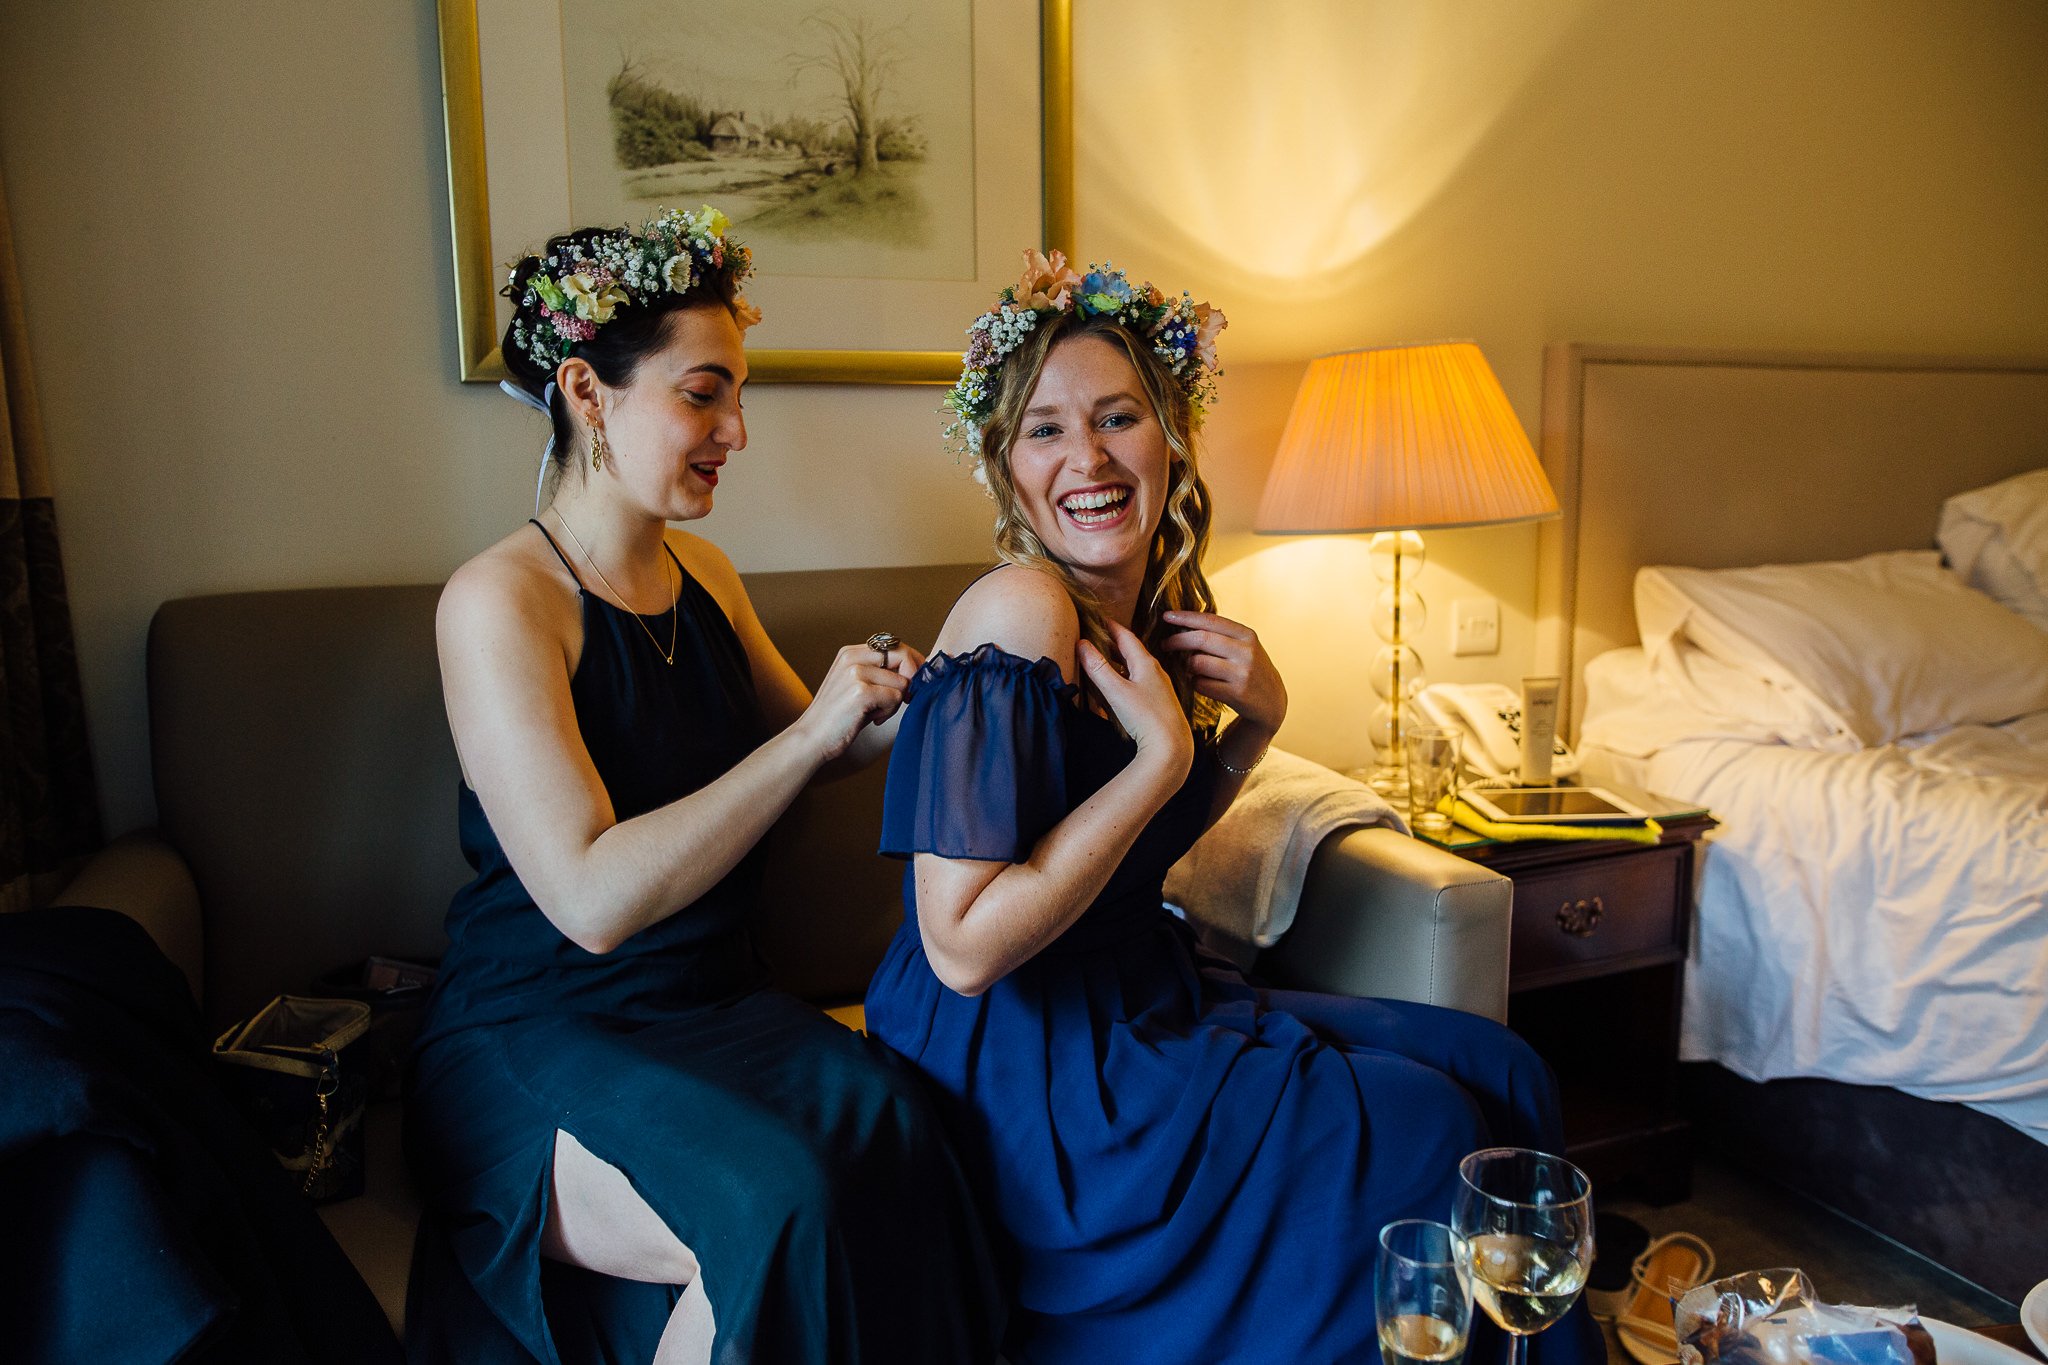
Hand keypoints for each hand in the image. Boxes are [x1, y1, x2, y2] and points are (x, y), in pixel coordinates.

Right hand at [797, 641, 923, 762]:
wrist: (812, 738)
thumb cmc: (839, 716)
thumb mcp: (857, 685)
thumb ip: (881, 672)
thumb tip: (916, 669)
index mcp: (851, 652)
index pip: (894, 645)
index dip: (912, 662)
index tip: (916, 680)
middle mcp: (852, 657)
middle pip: (903, 656)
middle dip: (911, 679)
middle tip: (903, 699)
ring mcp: (855, 673)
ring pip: (903, 682)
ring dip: (894, 702)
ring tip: (875, 712)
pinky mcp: (860, 691)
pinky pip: (896, 698)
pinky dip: (888, 712)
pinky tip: (871, 718)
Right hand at [1080, 620, 1193, 781]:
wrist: (1172, 747)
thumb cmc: (1145, 717)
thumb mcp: (1116, 691)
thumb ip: (1098, 668)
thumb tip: (1082, 644)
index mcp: (1146, 663)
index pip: (1126, 637)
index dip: (1111, 627)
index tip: (1099, 619)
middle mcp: (1155, 672)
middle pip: (1131, 652)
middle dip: (1113, 644)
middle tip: (1096, 638)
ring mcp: (1159, 688)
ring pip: (1135, 668)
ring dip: (1118, 663)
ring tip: (1102, 662)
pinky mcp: (1159, 703)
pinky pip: (1139, 683)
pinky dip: (1125, 679)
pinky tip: (1118, 689)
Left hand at [1157, 610, 1287, 733]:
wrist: (1272, 701)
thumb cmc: (1250, 669)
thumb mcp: (1244, 646)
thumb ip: (1221, 635)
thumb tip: (1182, 624)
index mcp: (1246, 635)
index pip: (1210, 620)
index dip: (1185, 617)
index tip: (1166, 616)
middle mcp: (1246, 652)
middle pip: (1200, 639)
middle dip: (1177, 640)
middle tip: (1165, 644)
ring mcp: (1242, 673)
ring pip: (1198, 663)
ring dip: (1187, 665)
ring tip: (1189, 668)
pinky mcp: (1237, 693)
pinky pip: (1201, 684)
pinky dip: (1196, 683)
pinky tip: (1201, 683)